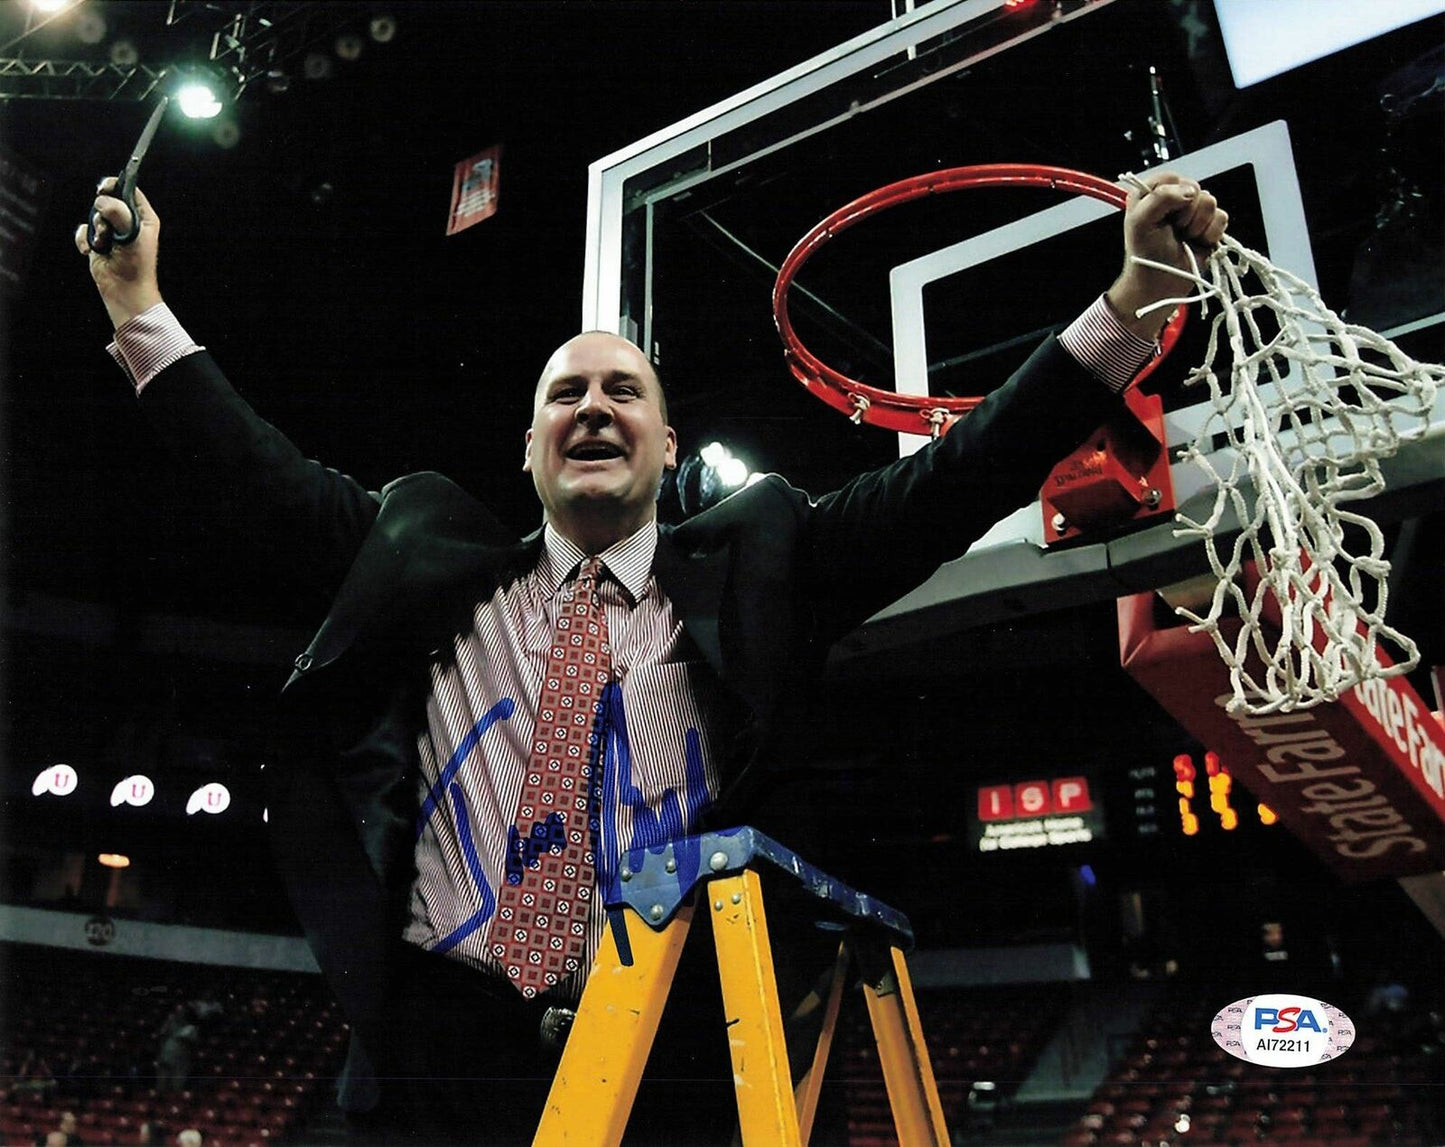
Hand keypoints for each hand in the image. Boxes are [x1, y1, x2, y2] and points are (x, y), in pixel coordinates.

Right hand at [74, 178, 162, 329]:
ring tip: (103, 243)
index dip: (115, 185)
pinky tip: (90, 250)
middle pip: (108, 200)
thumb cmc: (136, 264)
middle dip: (102, 211)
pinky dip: (84, 239)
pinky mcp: (97, 241)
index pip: (129, 191)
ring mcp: (112, 231)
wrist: (125, 290)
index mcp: (143, 218)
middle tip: (104, 223)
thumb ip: (118, 212)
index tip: (104, 188)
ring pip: (94, 215)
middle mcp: (128, 222)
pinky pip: (83, 230)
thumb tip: (101, 201)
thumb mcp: (132, 234)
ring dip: (95, 229)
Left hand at [1106, 171, 1227, 339]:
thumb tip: (1190, 192)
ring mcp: (1194, 212)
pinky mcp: (1210, 225)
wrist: (1160, 283)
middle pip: (1195, 188)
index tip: (1162, 215)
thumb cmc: (1145, 254)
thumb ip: (1160, 197)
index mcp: (1152, 193)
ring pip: (1211, 202)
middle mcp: (1174, 198)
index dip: (1171, 195)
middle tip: (1174, 230)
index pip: (1172, 177)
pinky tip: (1196, 242)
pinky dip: (1210, 233)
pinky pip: (1222, 218)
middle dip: (1186, 213)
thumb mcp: (1140, 221)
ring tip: (1184, 238)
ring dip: (1197, 225)